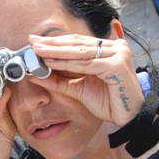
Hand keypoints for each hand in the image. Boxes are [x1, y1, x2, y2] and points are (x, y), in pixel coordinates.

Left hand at [29, 34, 143, 126]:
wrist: (126, 118)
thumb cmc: (107, 101)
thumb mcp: (79, 87)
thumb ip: (60, 79)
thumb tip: (37, 74)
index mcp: (108, 48)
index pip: (78, 42)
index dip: (56, 41)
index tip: (37, 41)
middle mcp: (115, 47)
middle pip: (77, 43)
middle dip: (52, 43)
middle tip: (33, 41)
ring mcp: (118, 54)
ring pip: (80, 51)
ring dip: (56, 51)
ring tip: (38, 50)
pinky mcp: (117, 65)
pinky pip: (86, 64)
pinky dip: (67, 63)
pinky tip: (51, 62)